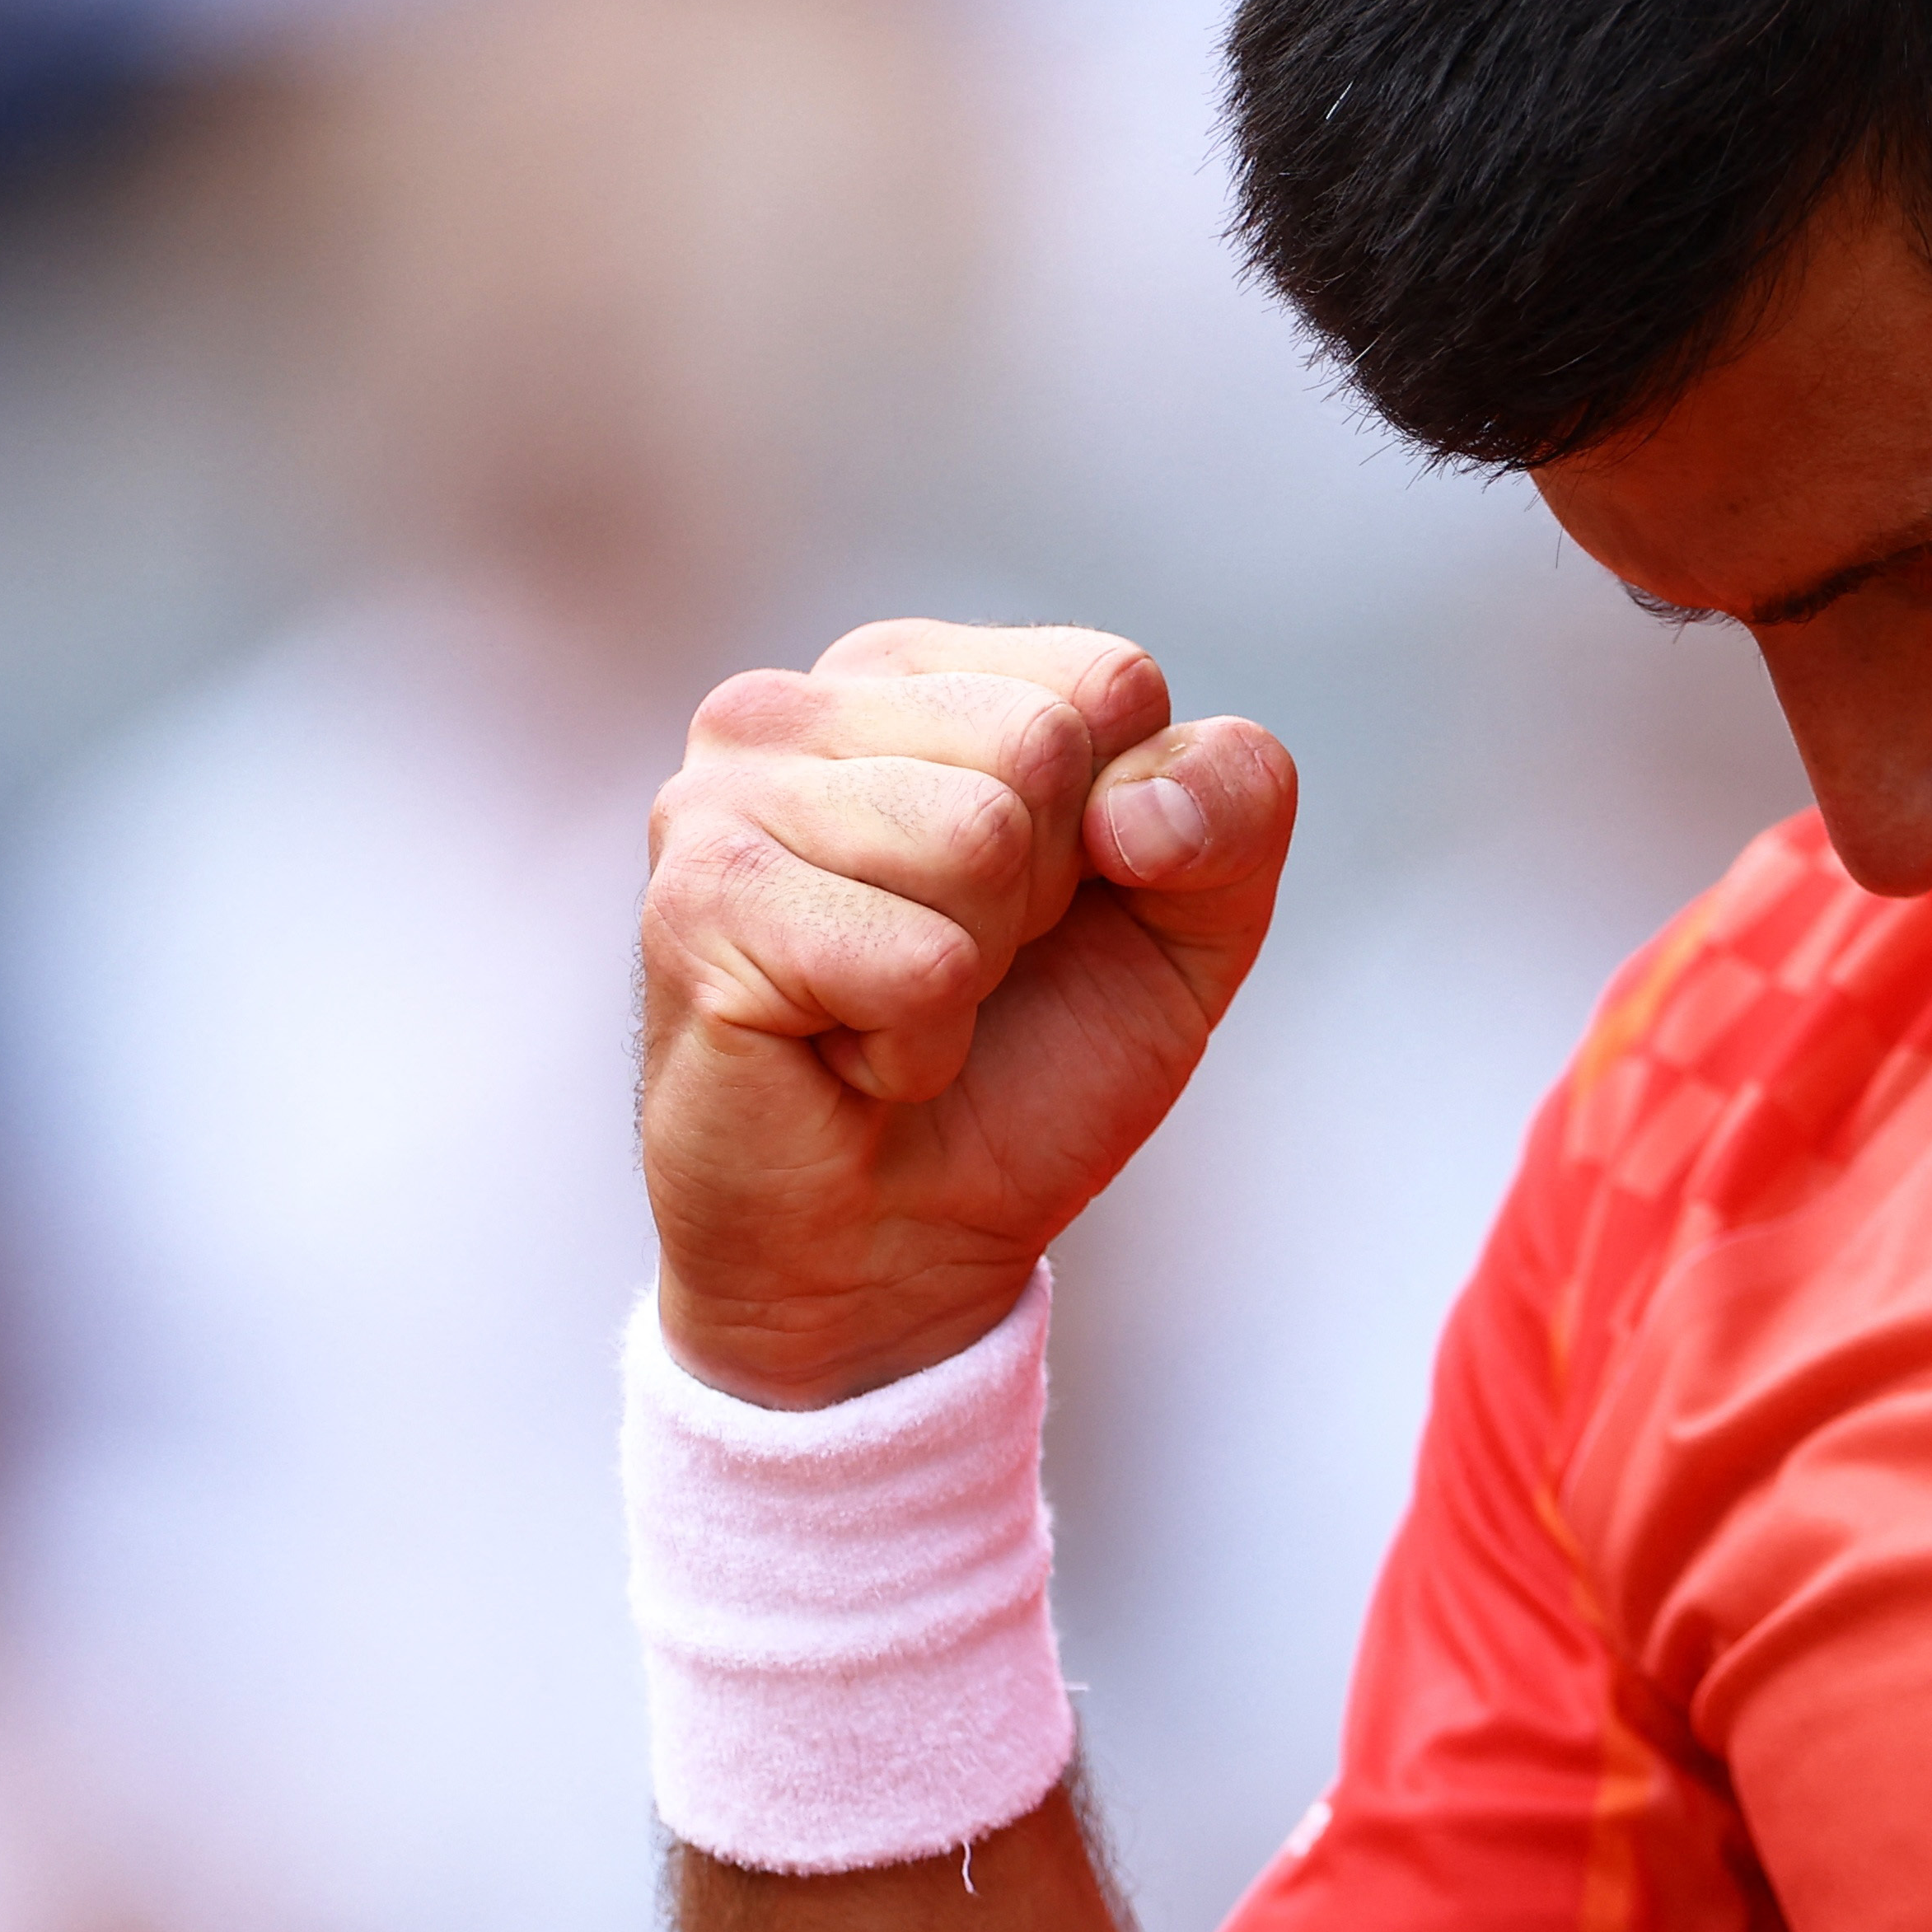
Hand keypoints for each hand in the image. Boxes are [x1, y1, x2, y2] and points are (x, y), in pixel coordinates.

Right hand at [635, 621, 1296, 1406]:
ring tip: (896, 1011)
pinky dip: (919, 1046)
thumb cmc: (1024, 1069)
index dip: (1122, 829)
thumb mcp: (1191, 926)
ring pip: (979, 839)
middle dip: (1043, 900)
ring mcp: (723, 795)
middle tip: (958, 975)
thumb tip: (1137, 806)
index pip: (1110, 681)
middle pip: (1042, 748)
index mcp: (909, 675)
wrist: (892, 1255)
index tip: (1042, 913)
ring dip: (973, 975)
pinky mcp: (697, 905)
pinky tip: (848, 1059)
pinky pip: (919, 960)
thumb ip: (1233, 804)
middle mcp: (792, 707)